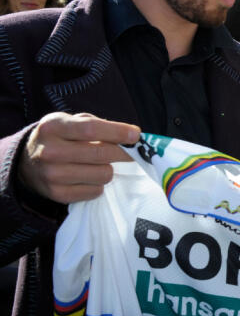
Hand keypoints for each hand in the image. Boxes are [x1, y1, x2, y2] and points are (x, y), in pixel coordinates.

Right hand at [17, 113, 139, 203]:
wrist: (27, 163)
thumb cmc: (59, 138)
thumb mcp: (70, 122)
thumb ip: (97, 125)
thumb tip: (132, 137)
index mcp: (53, 127)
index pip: (91, 129)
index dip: (118, 132)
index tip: (136, 135)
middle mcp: (50, 151)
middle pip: (101, 154)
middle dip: (123, 153)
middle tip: (131, 152)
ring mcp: (52, 175)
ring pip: (103, 174)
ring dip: (109, 169)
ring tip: (99, 164)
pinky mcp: (57, 194)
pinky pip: (96, 191)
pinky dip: (99, 184)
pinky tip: (89, 177)